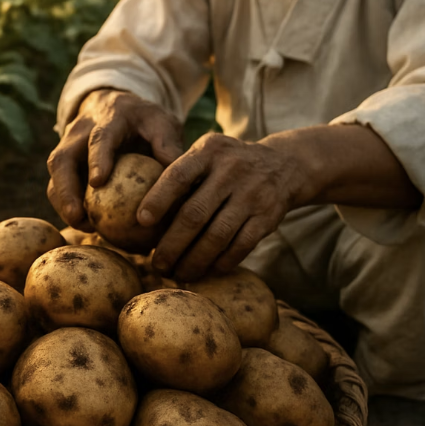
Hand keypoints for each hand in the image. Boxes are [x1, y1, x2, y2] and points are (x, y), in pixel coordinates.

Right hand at [47, 89, 182, 228]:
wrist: (117, 106)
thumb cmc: (145, 120)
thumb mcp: (162, 124)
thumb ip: (168, 146)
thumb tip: (178, 180)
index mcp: (109, 117)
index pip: (100, 136)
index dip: (97, 158)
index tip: (98, 181)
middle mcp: (81, 130)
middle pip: (62, 157)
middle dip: (65, 188)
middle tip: (76, 215)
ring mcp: (68, 145)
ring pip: (56, 174)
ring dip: (63, 202)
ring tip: (82, 225)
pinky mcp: (65, 162)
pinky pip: (58, 185)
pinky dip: (67, 205)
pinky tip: (86, 225)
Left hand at [138, 133, 305, 279]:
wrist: (284, 165)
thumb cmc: (227, 164)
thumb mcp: (207, 153)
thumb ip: (181, 173)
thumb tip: (141, 215)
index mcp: (208, 151)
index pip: (178, 175)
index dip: (158, 199)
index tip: (140, 222)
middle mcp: (231, 170)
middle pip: (195, 213)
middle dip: (172, 244)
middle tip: (157, 264)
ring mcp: (252, 194)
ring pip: (217, 236)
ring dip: (194, 261)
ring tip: (178, 274)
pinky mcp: (268, 217)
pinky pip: (240, 246)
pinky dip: (221, 262)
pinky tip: (207, 271)